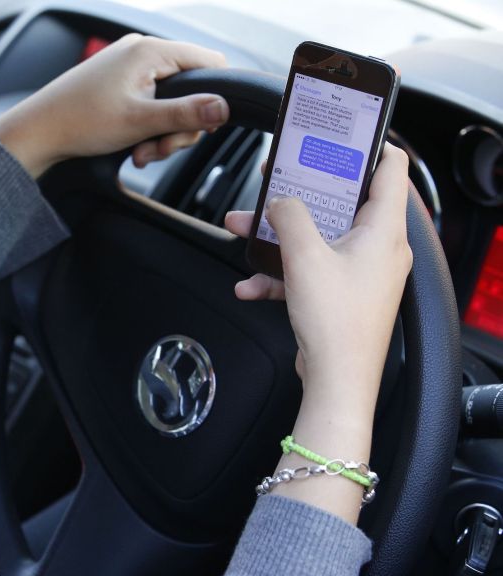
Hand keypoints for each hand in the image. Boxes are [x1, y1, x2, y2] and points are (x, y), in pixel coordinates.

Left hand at [0, 34, 228, 177]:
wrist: (38, 132)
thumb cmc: (81, 122)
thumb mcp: (141, 122)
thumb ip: (186, 114)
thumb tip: (225, 108)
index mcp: (150, 51)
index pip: (210, 62)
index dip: (215, 96)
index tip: (203, 126)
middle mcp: (141, 52)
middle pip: (190, 88)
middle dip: (180, 126)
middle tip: (160, 150)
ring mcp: (128, 67)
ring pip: (169, 101)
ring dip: (162, 133)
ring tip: (141, 153)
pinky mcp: (118, 83)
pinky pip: (149, 103)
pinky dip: (147, 128)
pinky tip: (133, 148)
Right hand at [225, 144, 411, 399]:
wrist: (337, 381)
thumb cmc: (337, 323)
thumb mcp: (305, 256)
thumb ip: (290, 216)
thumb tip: (281, 201)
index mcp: (383, 231)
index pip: (390, 168)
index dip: (365, 146)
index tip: (336, 137)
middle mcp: (378, 248)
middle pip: (340, 202)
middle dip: (299, 192)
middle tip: (276, 178)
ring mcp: (360, 273)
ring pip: (316, 237)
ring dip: (277, 234)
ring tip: (241, 229)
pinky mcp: (341, 295)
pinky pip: (308, 271)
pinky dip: (279, 274)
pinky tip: (249, 284)